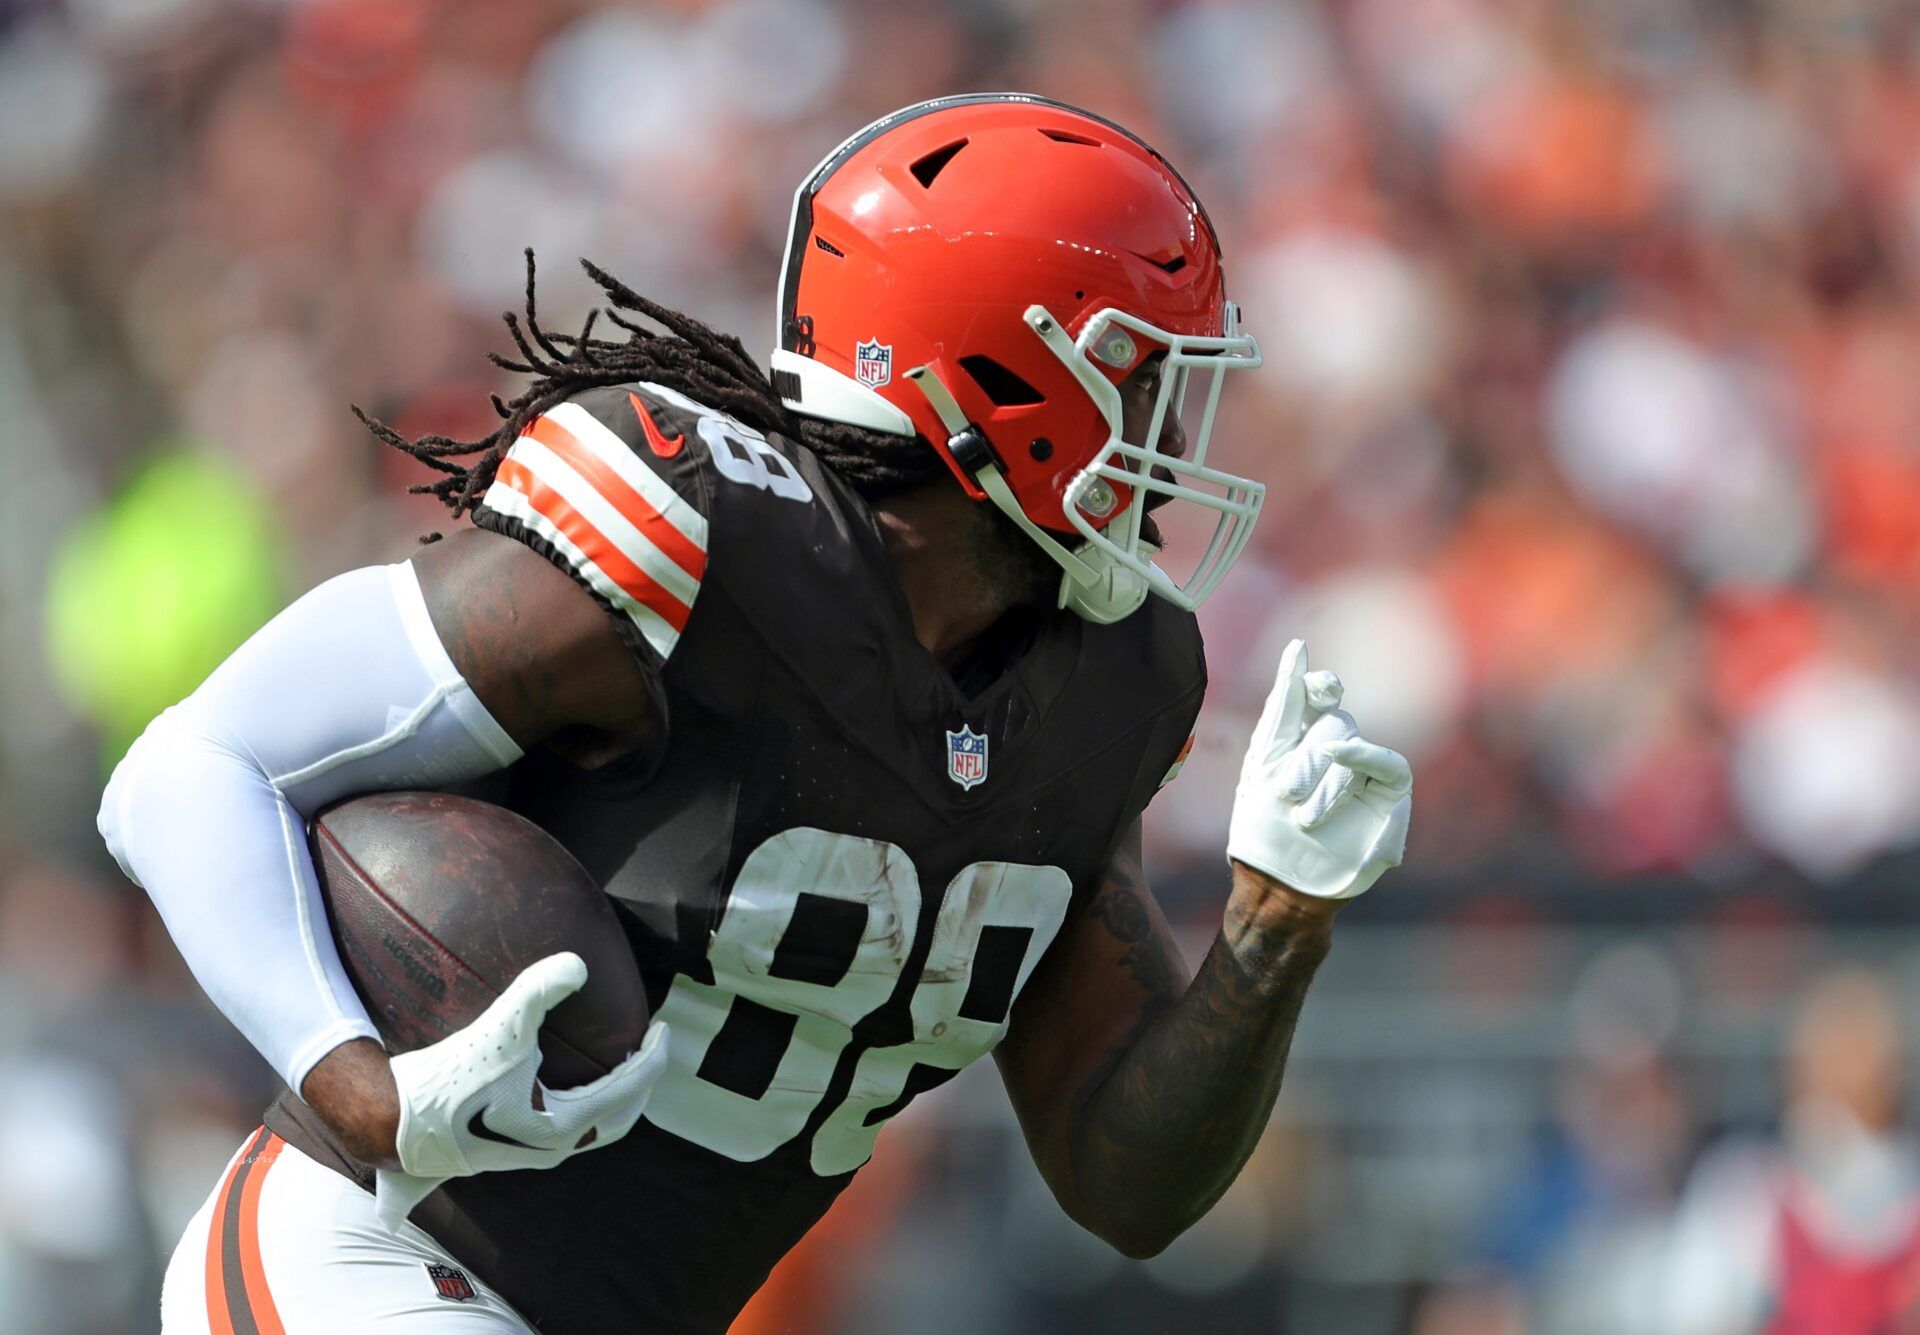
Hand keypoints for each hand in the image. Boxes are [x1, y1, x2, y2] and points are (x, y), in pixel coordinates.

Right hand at [373, 951, 669, 1230]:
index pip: (626, 1092)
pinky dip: (576, 1104)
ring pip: (585, 1130)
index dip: (651, 1059)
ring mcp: (523, 1155)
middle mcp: (548, 1151)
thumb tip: (578, 963)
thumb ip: (539, 991)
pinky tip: (556, 1078)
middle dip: (637, 1086)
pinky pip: (555, 1127)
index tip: (662, 1029)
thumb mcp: (498, 1030)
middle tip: (647, 1049)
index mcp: (560, 1129)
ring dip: (606, 1099)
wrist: (388, 1122)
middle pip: (614, 1122)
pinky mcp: (500, 1149)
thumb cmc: (447, 1082)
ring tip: (611, 1061)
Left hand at [1226, 639, 1411, 900]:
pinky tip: (1343, 765)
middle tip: (1285, 795)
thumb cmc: (1262, 830)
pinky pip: (1390, 766)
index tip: (1312, 677)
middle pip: (1332, 721)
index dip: (1317, 682)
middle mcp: (1335, 751)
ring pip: (1353, 745)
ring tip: (1304, 819)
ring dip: (1324, 782)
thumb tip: (1299, 644)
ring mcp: (1363, 773)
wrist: (1280, 887)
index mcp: (1301, 738)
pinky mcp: (1390, 797)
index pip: (1319, 692)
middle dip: (1304, 759)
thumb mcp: (1264, 761)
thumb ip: (1284, 705)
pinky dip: (1366, 760)